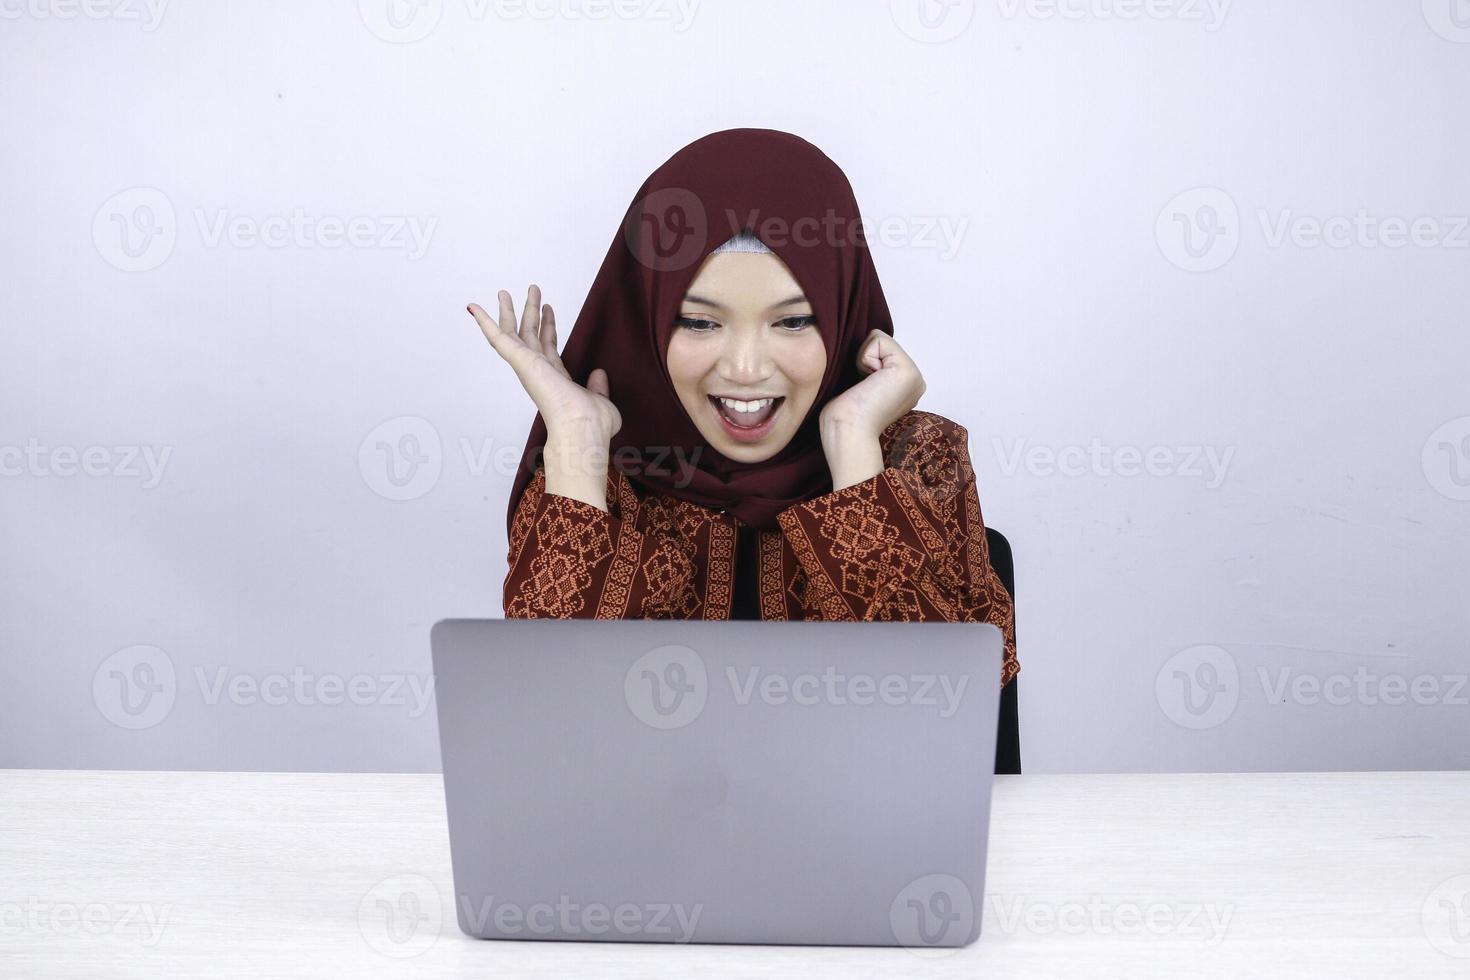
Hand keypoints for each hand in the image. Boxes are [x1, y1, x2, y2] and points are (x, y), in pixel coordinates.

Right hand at [467, 284, 621, 448]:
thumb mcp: (599, 400)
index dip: (548, 327)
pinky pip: (498, 337)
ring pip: (514, 332)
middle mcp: (538, 372)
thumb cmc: (591, 426)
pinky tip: (473, 307)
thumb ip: (597, 386)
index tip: (548, 309)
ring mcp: (528, 366)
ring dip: (510, 310)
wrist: (581, 430)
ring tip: (504, 290)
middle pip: (530, 336)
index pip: (548, 348)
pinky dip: (484, 321)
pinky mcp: (520, 361)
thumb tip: (599, 373)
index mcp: (554, 379)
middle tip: (531, 289)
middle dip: (530, 311)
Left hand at [818, 329, 925, 440]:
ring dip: (864, 360)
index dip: (863, 364)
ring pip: (879, 340)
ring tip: (866, 387)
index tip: (863, 390)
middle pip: (881, 344)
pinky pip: (877, 339)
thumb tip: (862, 351)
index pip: (881, 352)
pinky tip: (867, 383)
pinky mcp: (906, 369)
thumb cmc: (846, 417)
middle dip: (865, 360)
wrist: (848, 433)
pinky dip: (864, 358)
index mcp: (905, 386)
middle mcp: (915, 381)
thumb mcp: (862, 386)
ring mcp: (914, 375)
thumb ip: (870, 369)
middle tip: (864, 389)